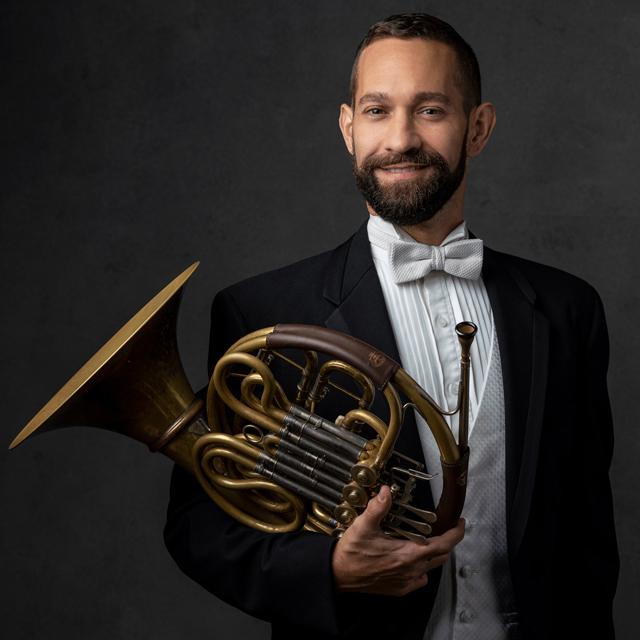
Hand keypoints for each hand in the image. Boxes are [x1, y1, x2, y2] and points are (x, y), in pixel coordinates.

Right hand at [331, 485, 464, 596]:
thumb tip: (387, 492)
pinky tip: (413, 560)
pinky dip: (422, 568)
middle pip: (441, 556)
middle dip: (448, 542)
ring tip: (429, 541)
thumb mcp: (363, 525)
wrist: (338, 575)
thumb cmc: (351, 554)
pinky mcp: (399, 588)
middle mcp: (411, 570)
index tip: (459, 523)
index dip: (456, 534)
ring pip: (431, 568)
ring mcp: (406, 581)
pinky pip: (420, 579)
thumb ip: (378, 507)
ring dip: (435, 554)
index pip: (443, 545)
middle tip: (446, 528)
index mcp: (407, 554)